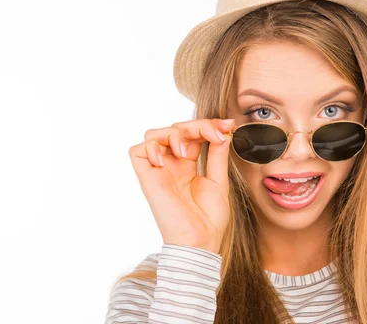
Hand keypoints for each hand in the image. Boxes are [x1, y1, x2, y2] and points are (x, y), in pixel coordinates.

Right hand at [128, 118, 234, 254]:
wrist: (200, 241)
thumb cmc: (209, 219)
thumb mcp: (218, 180)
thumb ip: (217, 155)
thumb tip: (223, 131)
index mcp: (187, 165)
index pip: (192, 134)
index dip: (208, 125)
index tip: (228, 126)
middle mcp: (171, 165)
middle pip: (175, 129)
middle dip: (197, 125)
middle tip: (216, 133)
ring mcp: (159, 170)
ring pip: (154, 134)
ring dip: (173, 133)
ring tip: (187, 150)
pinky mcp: (147, 178)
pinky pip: (137, 151)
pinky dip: (151, 147)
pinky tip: (169, 158)